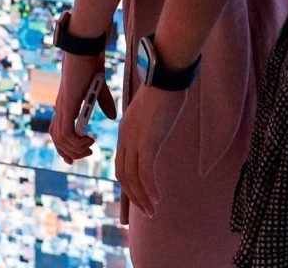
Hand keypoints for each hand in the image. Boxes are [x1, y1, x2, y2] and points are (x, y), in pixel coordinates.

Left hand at [46, 52, 116, 163]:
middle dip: (70, 152)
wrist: (85, 47)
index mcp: (65, 104)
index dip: (63, 147)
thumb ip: (104, 103)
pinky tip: (90, 139)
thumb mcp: (99, 88)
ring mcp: (62, 106)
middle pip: (57, 139)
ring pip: (60, 138)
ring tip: (90, 146)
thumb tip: (111, 117)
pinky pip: (66, 132)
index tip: (73, 158)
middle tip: (87, 153)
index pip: (57, 132)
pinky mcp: (67, 104)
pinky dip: (76, 141)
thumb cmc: (90, 64)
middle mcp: (60, 107)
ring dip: (75, 148)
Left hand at [114, 83, 183, 220]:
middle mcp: (126, 138)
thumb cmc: (164, 89)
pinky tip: (157, 199)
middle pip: (124, 174)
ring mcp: (135, 140)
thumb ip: (151, 125)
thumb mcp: (153, 112)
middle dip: (134, 195)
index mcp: (126, 131)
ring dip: (142, 197)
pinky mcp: (147, 141)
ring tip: (152, 211)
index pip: (122, 163)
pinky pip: (145, 171)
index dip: (129, 182)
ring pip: (133, 176)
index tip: (139, 196)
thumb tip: (157, 131)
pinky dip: (149, 188)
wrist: (165, 75)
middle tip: (145, 210)